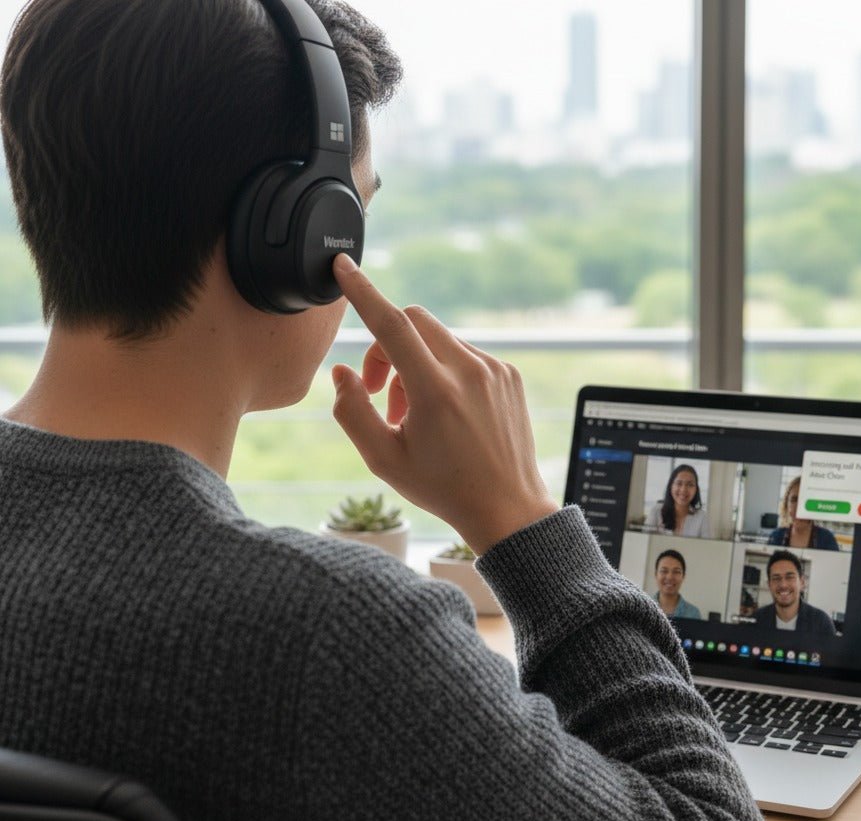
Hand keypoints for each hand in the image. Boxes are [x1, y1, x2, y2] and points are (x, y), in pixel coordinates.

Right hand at [329, 254, 559, 553]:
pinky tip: (449, 414)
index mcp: (436, 391)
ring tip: (417, 415)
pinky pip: (465, 354)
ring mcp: (494, 369)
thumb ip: (352, 411)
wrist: (508, 508)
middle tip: (381, 392)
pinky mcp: (509, 374)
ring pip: (439, 339)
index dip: (362, 292)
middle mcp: (469, 371)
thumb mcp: (383, 459)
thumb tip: (343, 372)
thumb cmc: (443, 487)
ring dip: (416, 364)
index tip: (344, 265)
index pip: (391, 324)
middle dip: (387, 347)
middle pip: (413, 321)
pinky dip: (445, 372)